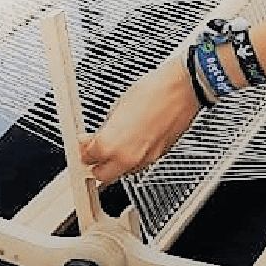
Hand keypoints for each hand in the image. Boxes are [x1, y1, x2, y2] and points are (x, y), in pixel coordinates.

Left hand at [80, 57, 200, 185]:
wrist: (182, 90)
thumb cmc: (153, 91)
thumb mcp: (117, 107)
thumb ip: (104, 129)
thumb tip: (96, 137)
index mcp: (111, 144)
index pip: (87, 158)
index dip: (83, 149)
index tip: (84, 142)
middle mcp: (127, 158)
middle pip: (102, 175)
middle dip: (96, 164)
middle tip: (94, 150)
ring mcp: (145, 160)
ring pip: (122, 172)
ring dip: (115, 163)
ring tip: (115, 143)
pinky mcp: (159, 156)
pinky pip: (138, 164)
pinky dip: (132, 158)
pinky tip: (133, 141)